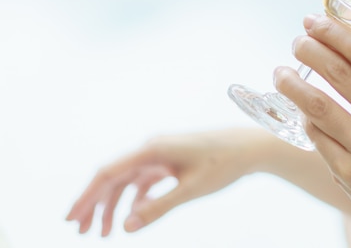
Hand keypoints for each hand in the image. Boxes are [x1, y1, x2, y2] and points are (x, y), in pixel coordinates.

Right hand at [66, 128, 264, 235]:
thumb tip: (126, 227)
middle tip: (80, 232)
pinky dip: (133, 199)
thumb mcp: (191, 189)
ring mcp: (160, 153)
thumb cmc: (224, 163)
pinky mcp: (170, 160)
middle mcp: (152, 148)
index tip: (70, 219)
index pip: (109, 172)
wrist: (250, 146)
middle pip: (113, 177)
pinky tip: (130, 217)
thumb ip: (158, 207)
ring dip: (113, 205)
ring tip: (101, 234)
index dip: (86, 196)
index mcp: (153, 149)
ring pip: (127, 180)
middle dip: (94, 204)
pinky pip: (143, 180)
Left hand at [274, 14, 350, 246]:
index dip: (332, 31)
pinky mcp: (349, 172)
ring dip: (291, 82)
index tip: (312, 21)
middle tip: (297, 42)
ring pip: (317, 104)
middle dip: (309, 49)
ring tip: (281, 72)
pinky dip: (303, 115)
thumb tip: (332, 38)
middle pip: (338, 72)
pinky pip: (315, 134)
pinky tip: (299, 107)